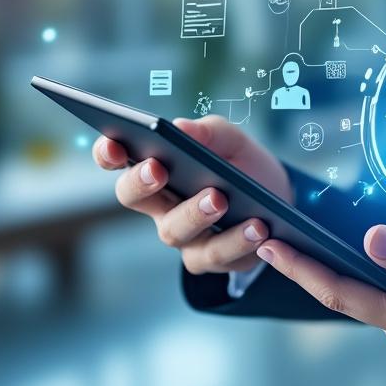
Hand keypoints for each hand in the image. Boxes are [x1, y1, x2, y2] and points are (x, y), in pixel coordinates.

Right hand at [92, 115, 292, 273]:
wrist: (277, 196)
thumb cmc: (240, 163)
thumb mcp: (231, 140)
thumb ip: (208, 132)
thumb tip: (181, 127)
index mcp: (156, 168)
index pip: (118, 160)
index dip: (108, 152)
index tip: (112, 144)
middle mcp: (160, 205)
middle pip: (133, 197)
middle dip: (141, 183)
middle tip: (158, 169)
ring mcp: (183, 235)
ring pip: (175, 231)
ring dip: (195, 214)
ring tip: (220, 198)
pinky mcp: (210, 258)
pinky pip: (217, 255)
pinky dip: (238, 241)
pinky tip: (256, 227)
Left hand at [256, 225, 385, 385]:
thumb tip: (372, 239)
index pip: (342, 293)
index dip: (301, 269)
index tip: (269, 246)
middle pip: (345, 294)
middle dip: (306, 267)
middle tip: (272, 235)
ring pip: (367, 294)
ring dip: (334, 269)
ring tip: (305, 239)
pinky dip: (367, 273)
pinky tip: (360, 253)